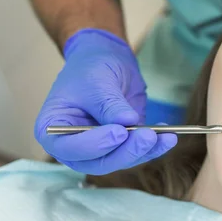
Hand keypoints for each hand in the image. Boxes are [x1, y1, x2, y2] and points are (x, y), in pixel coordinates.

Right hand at [34, 29, 176, 174]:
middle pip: (98, 161)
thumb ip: (109, 104)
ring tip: (166, 136)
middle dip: (126, 152)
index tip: (118, 133)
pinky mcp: (121, 145)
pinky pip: (136, 152)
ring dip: (145, 151)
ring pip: (121, 160)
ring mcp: (99, 148)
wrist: (106, 59)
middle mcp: (74, 146)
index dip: (95, 145)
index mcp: (53, 129)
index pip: (69, 148)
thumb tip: (127, 123)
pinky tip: (168, 136)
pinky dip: (154, 147)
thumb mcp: (97, 81)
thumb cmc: (91, 67)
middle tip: (148, 137)